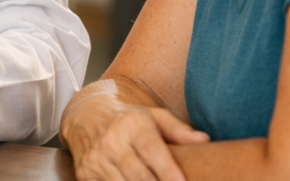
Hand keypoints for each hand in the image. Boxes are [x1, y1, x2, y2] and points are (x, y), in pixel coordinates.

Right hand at [62, 94, 208, 180]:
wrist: (86, 115)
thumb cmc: (129, 119)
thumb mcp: (154, 116)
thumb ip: (179, 130)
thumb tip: (204, 141)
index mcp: (131, 124)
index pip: (152, 151)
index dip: (168, 172)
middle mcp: (111, 140)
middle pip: (139, 176)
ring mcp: (95, 158)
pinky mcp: (85, 172)